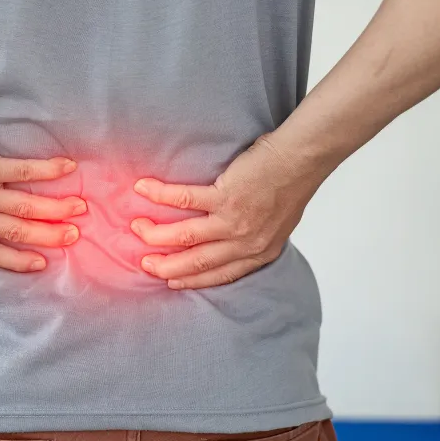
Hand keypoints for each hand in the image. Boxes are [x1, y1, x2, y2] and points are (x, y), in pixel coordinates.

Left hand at [0, 108, 85, 271]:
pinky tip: (67, 167)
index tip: (43, 263)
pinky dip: (48, 171)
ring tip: (78, 206)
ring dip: (56, 208)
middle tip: (74, 235)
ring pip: (23, 207)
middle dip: (49, 235)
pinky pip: (22, 172)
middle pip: (16, 232)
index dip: (19, 261)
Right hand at [130, 134, 323, 289]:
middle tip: (145, 262)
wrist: (301, 159)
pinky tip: (143, 188)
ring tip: (138, 228)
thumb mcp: (278, 223)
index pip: (219, 275)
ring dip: (156, 234)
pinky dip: (160, 195)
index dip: (192, 280)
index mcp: (260, 252)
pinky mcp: (224, 196)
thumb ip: (255, 236)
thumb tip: (233, 237)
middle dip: (166, 266)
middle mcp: (245, 243)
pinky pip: (183, 199)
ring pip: (184, 237)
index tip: (171, 282)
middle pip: (196, 262)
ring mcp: (233, 222)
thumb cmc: (292, 183)